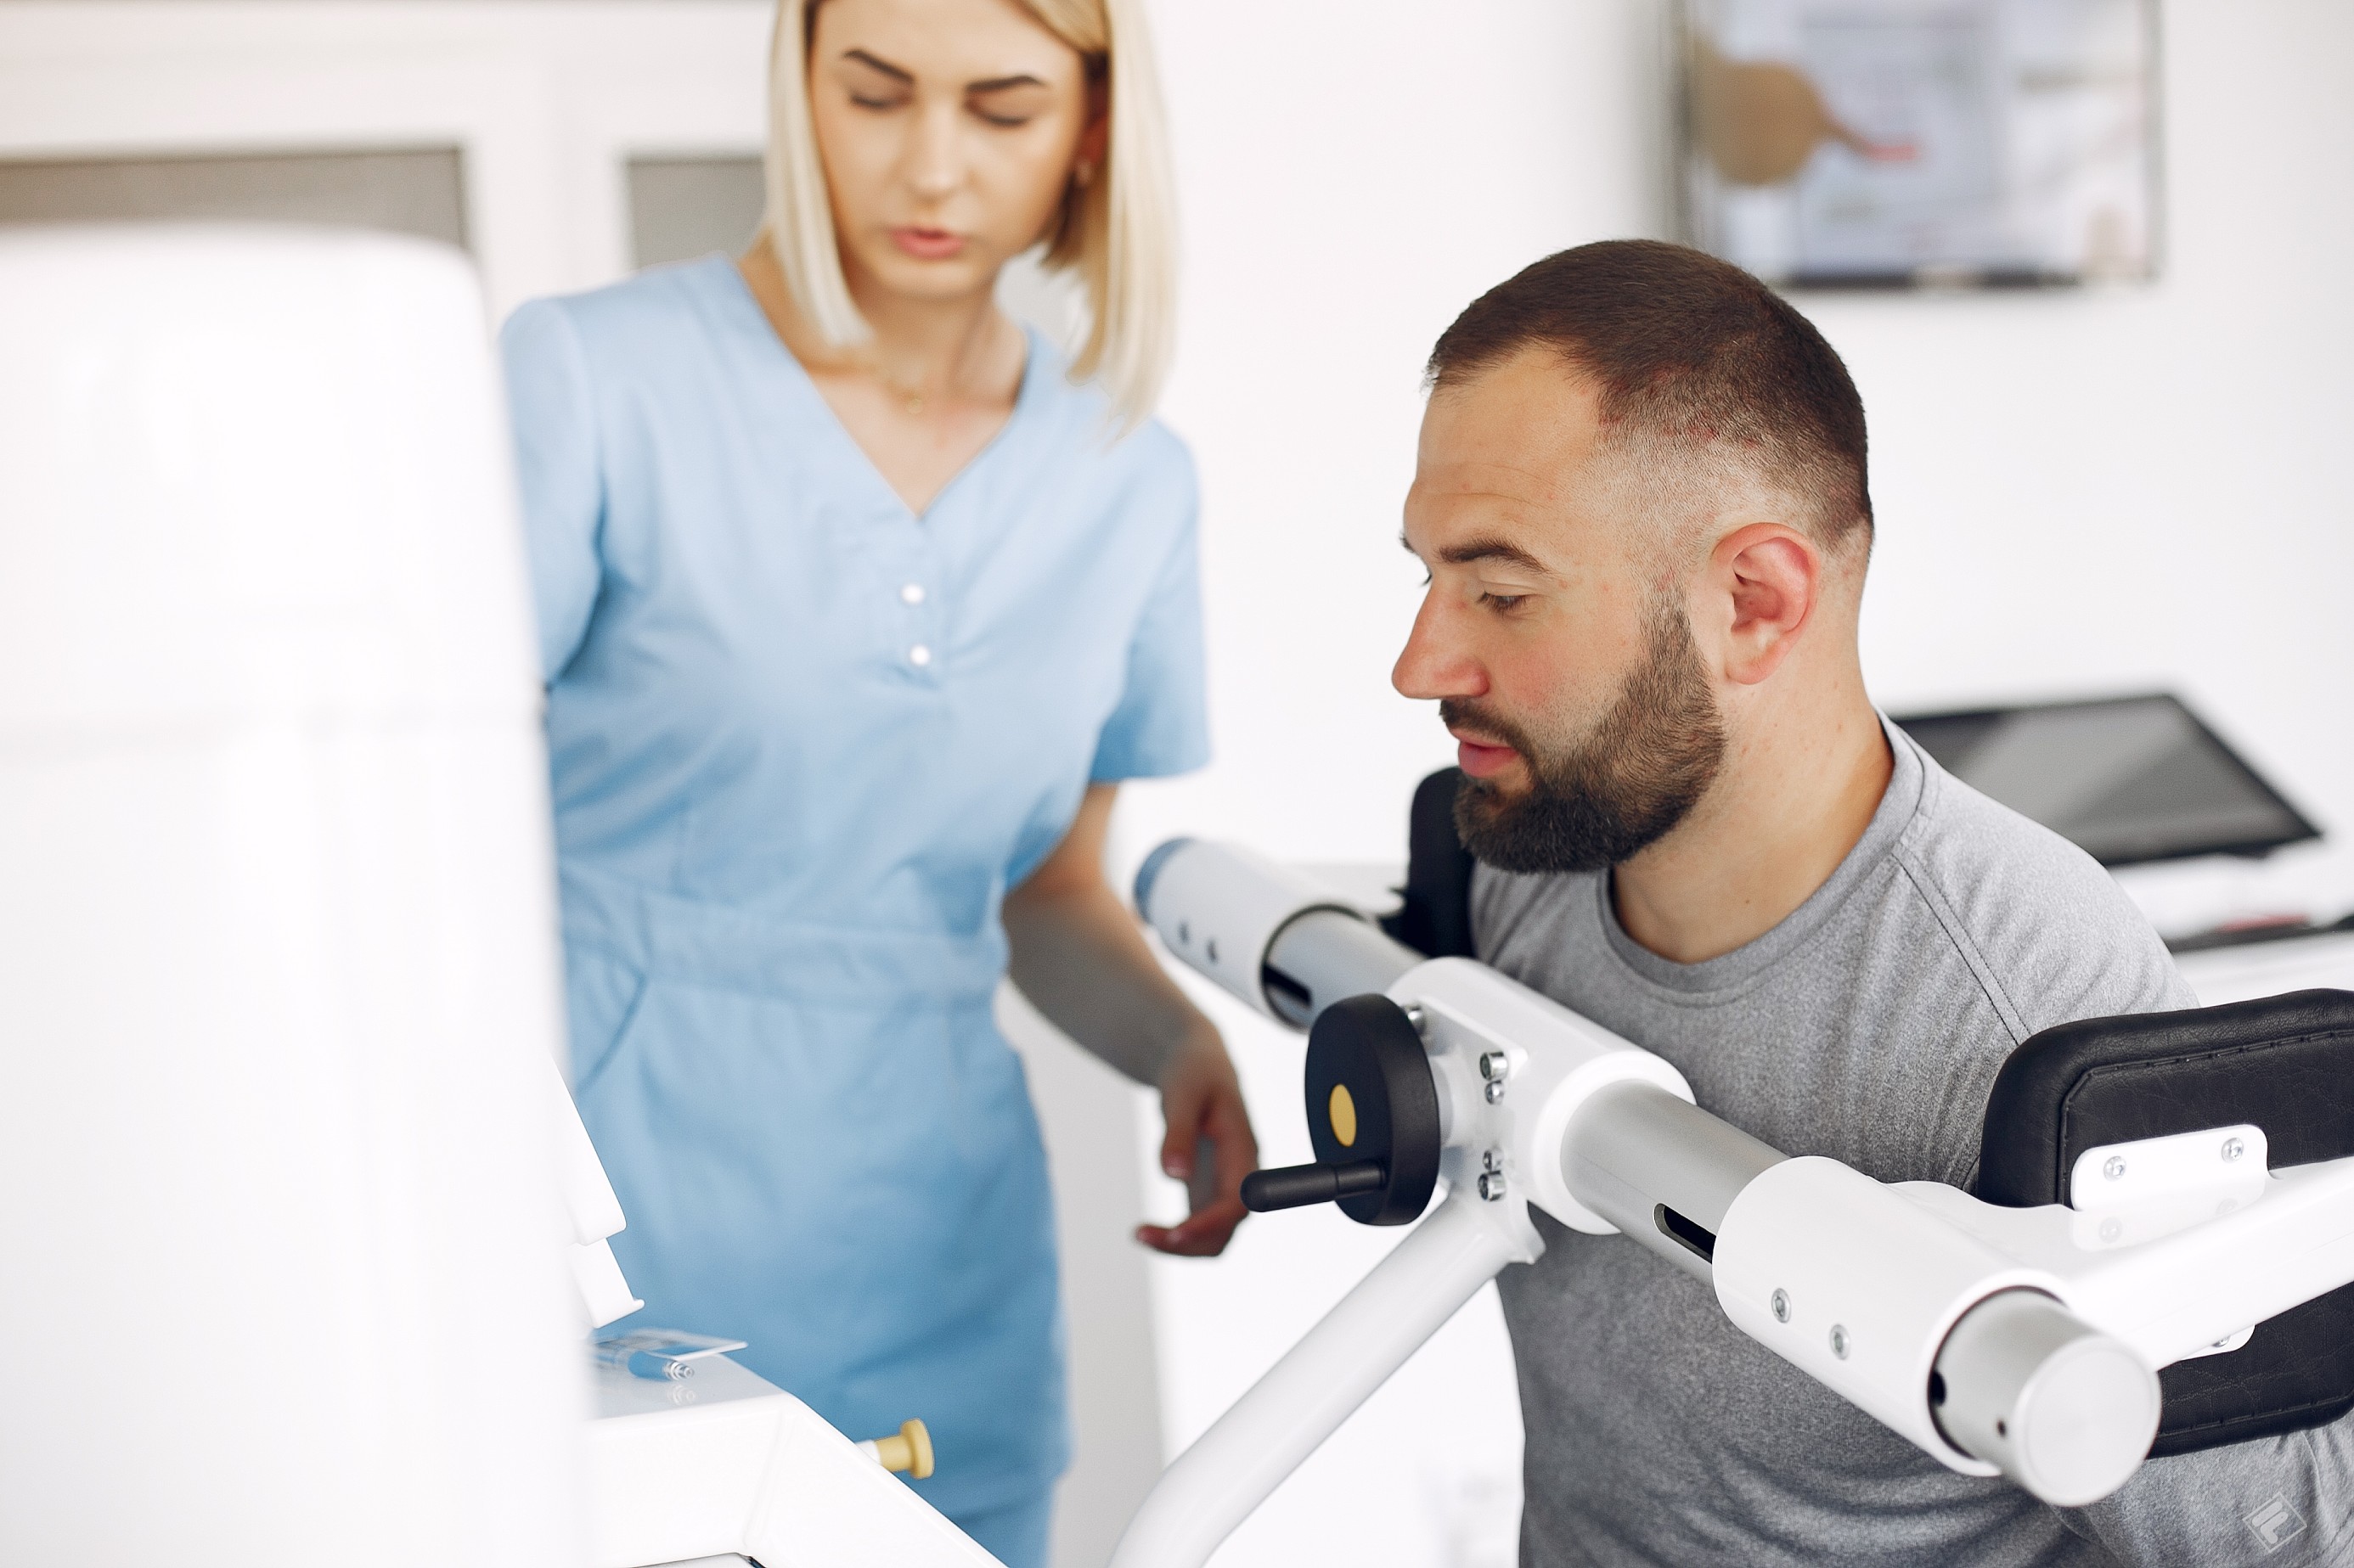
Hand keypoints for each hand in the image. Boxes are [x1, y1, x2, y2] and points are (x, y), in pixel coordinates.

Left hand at [1136, 1031, 1257, 1256]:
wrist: (1196, 1065)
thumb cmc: (1193, 1072)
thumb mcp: (1183, 1093)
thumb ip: (1179, 1133)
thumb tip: (1173, 1175)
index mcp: (1243, 1151)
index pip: (1237, 1202)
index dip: (1211, 1223)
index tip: (1175, 1233)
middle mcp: (1241, 1177)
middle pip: (1226, 1231)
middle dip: (1188, 1243)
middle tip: (1140, 1234)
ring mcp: (1225, 1187)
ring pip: (1213, 1238)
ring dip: (1180, 1245)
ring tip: (1139, 1233)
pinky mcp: (1207, 1192)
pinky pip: (1198, 1228)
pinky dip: (1174, 1236)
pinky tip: (1145, 1230)